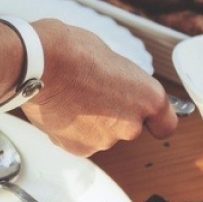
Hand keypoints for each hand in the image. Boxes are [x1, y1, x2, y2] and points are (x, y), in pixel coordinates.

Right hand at [22, 20, 177, 155]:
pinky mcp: (78, 149)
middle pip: (129, 127)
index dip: (154, 119)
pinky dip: (72, 129)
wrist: (37, 64)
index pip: (165, 124)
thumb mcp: (113, 59)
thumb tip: (118, 90)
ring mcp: (104, 141)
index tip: (148, 116)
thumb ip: (124, 83)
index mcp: (148, 98)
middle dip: (114, 113)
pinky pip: (80, 140)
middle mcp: (131, 125)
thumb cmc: (73, 52)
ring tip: (73, 96)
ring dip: (92, 122)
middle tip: (95, 91)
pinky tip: (62, 108)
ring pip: (102, 134)